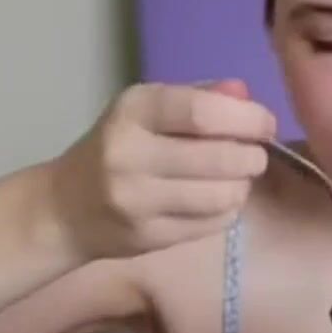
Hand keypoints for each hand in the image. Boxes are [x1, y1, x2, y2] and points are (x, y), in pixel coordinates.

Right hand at [55, 79, 274, 260]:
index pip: (201, 112)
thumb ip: (197, 97)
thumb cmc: (117, 147)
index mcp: (132, 112)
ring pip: (220, 196)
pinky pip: (211, 224)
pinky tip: (217, 200)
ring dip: (242, 186)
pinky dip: (227, 210)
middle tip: (254, 154)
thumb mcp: (146, 110)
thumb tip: (244, 95)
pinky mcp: (148, 237)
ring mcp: (137, 201)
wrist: (65, 208)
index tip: (265, 124)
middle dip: (251, 156)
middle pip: (218, 158)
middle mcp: (130, 155)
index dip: (246, 118)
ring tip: (236, 178)